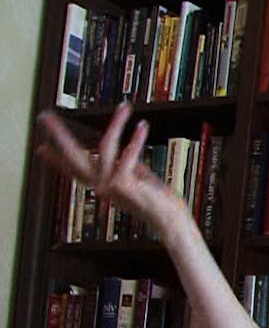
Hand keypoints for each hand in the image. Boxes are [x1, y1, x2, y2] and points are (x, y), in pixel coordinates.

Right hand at [35, 102, 181, 227]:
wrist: (170, 220)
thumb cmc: (158, 202)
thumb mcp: (136, 180)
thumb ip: (126, 165)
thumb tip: (122, 149)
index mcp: (101, 187)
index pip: (74, 171)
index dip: (57, 160)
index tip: (41, 149)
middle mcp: (100, 187)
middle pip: (73, 157)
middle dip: (58, 135)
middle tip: (45, 117)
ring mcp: (109, 185)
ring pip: (105, 145)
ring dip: (117, 123)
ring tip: (125, 107)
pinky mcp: (122, 182)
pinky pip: (128, 152)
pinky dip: (136, 138)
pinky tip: (141, 126)